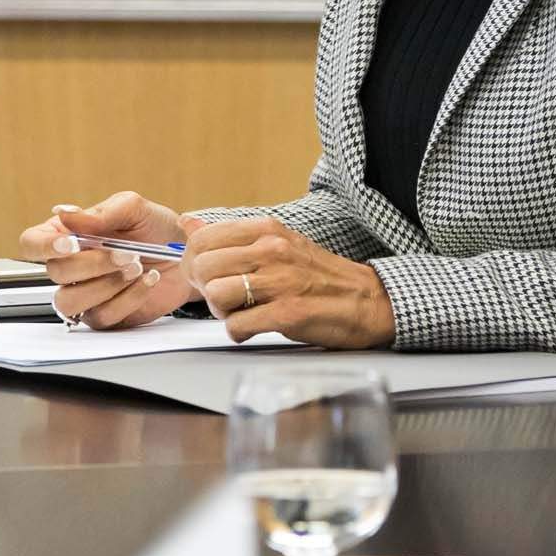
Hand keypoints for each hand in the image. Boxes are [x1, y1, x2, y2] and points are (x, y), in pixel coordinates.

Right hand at [16, 191, 197, 329]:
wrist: (188, 254)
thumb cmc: (156, 228)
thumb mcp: (134, 208)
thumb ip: (102, 212)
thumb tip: (65, 213)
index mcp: (66, 236)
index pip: (32, 243)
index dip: (45, 246)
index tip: (71, 243)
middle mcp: (69, 267)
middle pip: (55, 273)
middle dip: (94, 264)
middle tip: (128, 254)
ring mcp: (84, 294)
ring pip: (70, 302)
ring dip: (107, 285)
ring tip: (138, 267)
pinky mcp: (105, 315)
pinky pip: (102, 316)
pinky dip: (129, 298)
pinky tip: (147, 280)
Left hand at [182, 214, 396, 347]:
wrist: (369, 301)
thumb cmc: (320, 277)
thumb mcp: (278, 244)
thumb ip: (231, 237)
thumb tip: (186, 223)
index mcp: (268, 230)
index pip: (203, 238)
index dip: (196, 263)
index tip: (209, 277)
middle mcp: (274, 250)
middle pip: (204, 268)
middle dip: (206, 290)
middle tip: (227, 300)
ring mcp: (282, 281)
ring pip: (216, 296)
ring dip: (223, 312)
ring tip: (243, 313)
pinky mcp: (289, 313)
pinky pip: (237, 325)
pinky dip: (240, 332)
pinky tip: (255, 328)